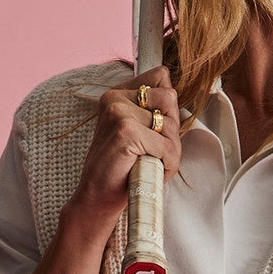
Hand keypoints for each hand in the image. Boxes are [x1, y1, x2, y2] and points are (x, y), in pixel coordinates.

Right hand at [66, 65, 181, 236]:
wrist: (97, 197)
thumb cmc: (120, 167)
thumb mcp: (134, 130)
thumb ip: (151, 109)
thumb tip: (174, 96)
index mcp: (116, 94)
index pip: (161, 76)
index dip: (167, 105)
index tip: (155, 130)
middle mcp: (115, 99)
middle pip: (170, 99)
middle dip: (171, 129)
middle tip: (156, 151)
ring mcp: (119, 114)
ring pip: (171, 124)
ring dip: (171, 150)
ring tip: (152, 163)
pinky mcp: (126, 133)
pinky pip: (167, 146)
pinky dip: (168, 164)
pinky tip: (154, 171)